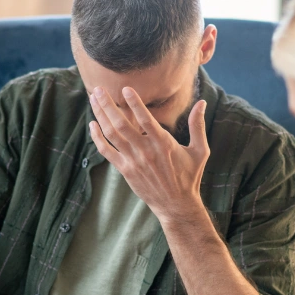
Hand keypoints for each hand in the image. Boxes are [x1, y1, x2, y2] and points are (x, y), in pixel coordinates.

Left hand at [87, 86, 208, 222]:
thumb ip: (198, 126)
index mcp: (163, 143)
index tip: (125, 89)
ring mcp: (133, 161)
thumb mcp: (200, 151)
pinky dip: (97, 137)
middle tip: (97, 89)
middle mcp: (146, 151)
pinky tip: (92, 124)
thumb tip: (202, 103)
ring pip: (112, 134)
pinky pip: (107, 151)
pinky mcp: (125, 170)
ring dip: (100, 115)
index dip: (134, 103)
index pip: (145, 119)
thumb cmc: (189, 176)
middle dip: (108, 105)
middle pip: (121, 124)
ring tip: (93, 99)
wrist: (176, 205)